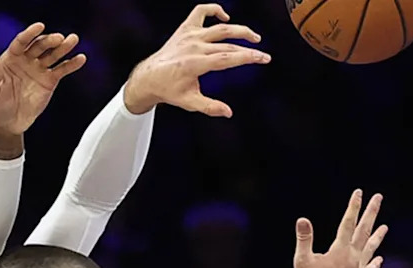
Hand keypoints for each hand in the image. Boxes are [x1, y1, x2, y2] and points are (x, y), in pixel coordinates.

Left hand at [0, 23, 87, 134]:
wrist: (5, 124)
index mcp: (10, 58)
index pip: (21, 42)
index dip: (29, 33)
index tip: (39, 27)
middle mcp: (26, 60)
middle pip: (39, 46)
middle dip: (49, 41)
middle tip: (59, 38)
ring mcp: (39, 69)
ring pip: (53, 55)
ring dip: (63, 47)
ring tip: (73, 40)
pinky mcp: (49, 81)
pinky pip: (62, 70)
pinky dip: (71, 64)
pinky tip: (80, 58)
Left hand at [123, 4, 269, 116]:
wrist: (148, 78)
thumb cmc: (168, 90)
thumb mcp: (189, 102)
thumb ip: (209, 107)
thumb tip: (228, 112)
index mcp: (195, 64)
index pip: (228, 58)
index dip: (248, 57)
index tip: (264, 58)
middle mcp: (193, 46)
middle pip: (228, 44)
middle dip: (249, 48)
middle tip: (263, 54)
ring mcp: (189, 35)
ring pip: (220, 27)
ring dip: (240, 30)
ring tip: (254, 37)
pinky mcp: (185, 29)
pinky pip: (200, 11)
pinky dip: (214, 9)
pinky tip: (225, 17)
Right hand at [293, 189, 387, 267]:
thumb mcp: (302, 261)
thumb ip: (304, 239)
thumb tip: (302, 219)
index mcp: (340, 250)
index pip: (348, 223)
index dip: (353, 207)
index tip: (359, 193)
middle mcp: (353, 258)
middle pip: (364, 231)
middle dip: (371, 213)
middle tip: (378, 198)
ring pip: (371, 248)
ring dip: (378, 236)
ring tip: (385, 226)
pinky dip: (375, 263)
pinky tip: (379, 259)